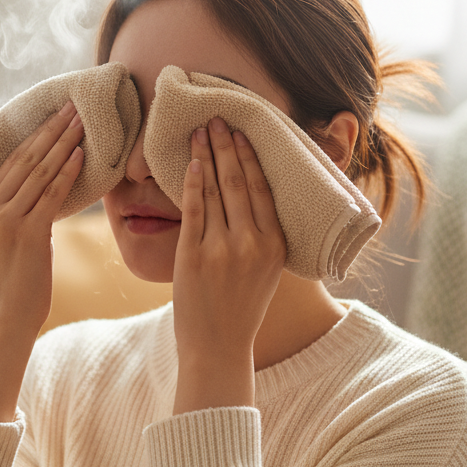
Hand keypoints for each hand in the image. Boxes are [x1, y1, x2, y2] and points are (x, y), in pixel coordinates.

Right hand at [0, 100, 84, 421]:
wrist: (8, 316)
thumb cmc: (15, 281)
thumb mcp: (8, 239)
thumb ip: (18, 211)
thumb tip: (46, 186)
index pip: (11, 159)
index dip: (35, 134)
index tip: (55, 113)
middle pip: (25, 158)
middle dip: (51, 129)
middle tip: (73, 106)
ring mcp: (6, 219)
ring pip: (39, 171)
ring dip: (63, 143)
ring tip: (82, 121)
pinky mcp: (27, 232)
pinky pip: (51, 194)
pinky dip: (67, 172)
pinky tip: (81, 155)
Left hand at [172, 118, 285, 413]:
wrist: (217, 348)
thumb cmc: (240, 309)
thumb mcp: (266, 271)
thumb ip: (263, 237)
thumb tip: (254, 197)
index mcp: (276, 245)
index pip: (264, 189)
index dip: (252, 157)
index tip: (242, 132)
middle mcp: (253, 244)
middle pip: (240, 182)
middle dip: (227, 146)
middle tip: (218, 118)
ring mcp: (222, 250)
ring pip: (216, 191)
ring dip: (207, 156)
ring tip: (200, 131)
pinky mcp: (193, 258)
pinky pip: (193, 211)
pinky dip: (192, 184)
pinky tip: (190, 163)